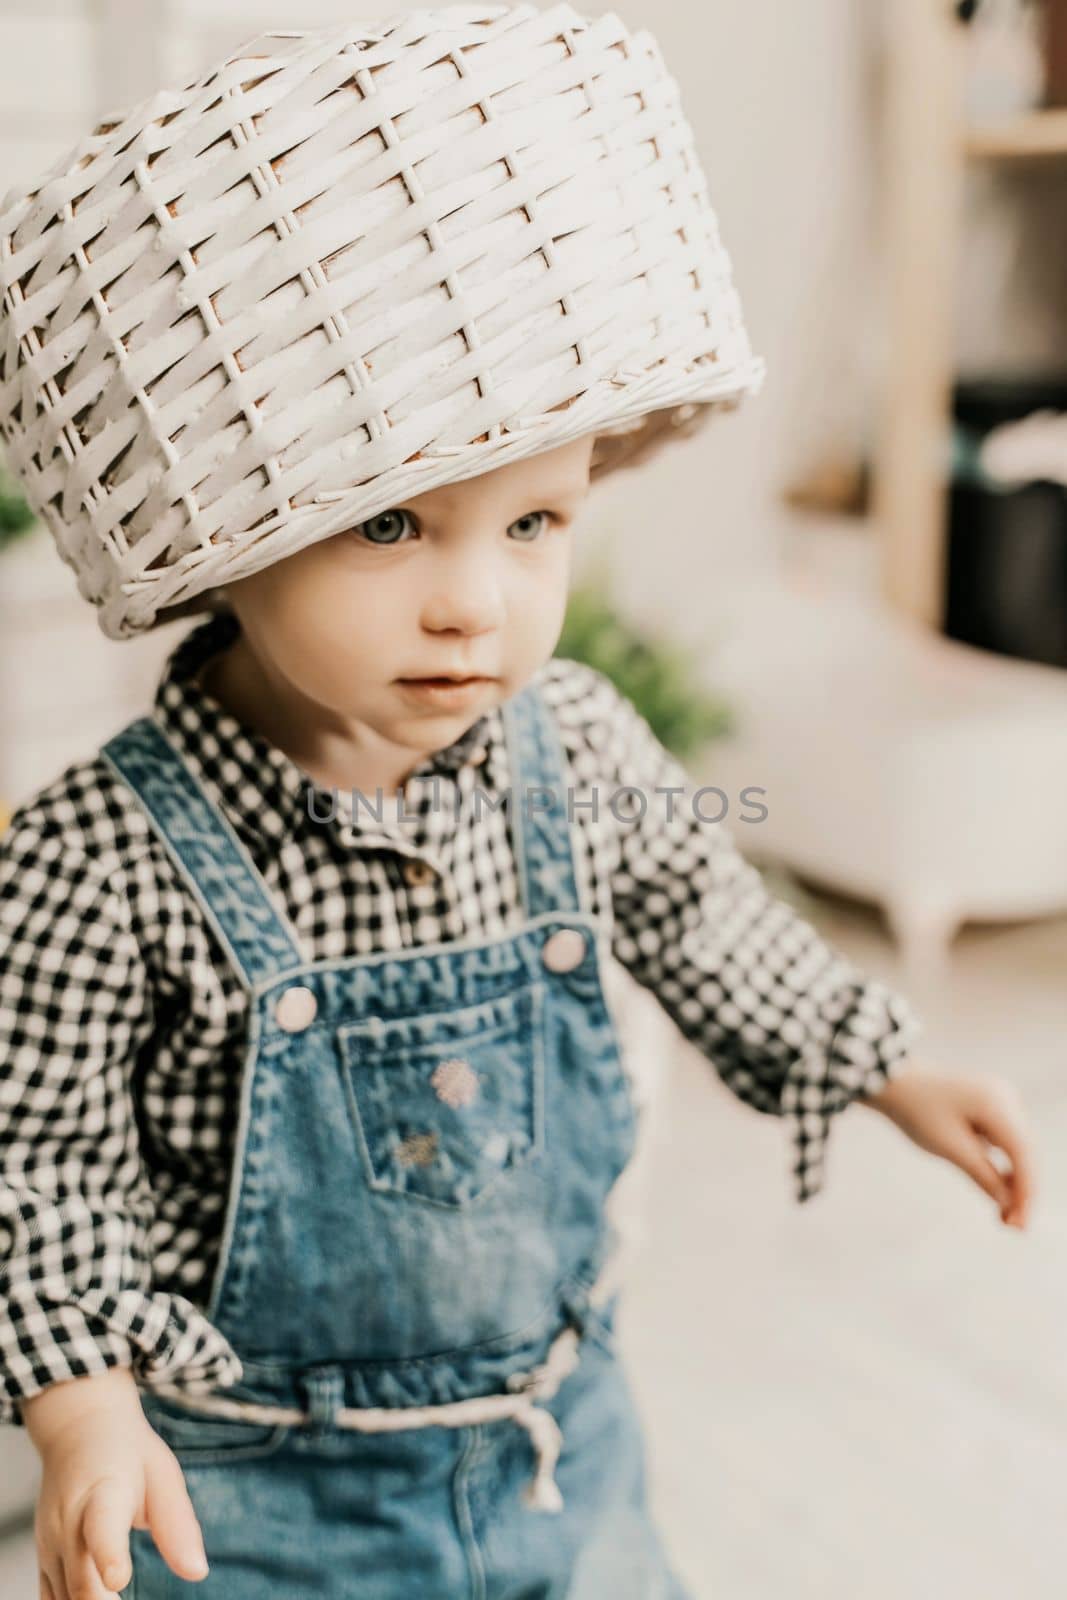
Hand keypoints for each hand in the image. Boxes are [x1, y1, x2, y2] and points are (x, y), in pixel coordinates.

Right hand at [23, 1366, 208, 1597]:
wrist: (77, 1429)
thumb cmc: (129, 1454)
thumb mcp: (162, 1474)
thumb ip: (177, 1524)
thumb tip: (198, 1572)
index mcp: (104, 1493)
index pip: (102, 1527)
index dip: (109, 1556)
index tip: (120, 1580)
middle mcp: (68, 1522)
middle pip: (80, 1579)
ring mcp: (49, 1543)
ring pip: (63, 1598)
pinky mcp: (42, 1558)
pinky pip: (50, 1599)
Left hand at [858, 1061, 1034, 1228]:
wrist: (896, 1082)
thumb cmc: (916, 1110)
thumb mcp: (948, 1147)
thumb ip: (982, 1174)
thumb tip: (1009, 1203)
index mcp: (995, 1103)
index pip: (1022, 1153)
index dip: (1025, 1191)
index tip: (1020, 1224)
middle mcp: (1006, 1098)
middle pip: (1025, 1153)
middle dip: (1021, 1192)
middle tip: (1014, 1228)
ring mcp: (1002, 1101)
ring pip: (1018, 1150)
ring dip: (1014, 1182)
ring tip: (1006, 1219)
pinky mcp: (995, 1108)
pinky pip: (1006, 1143)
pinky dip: (1003, 1167)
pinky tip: (1000, 1195)